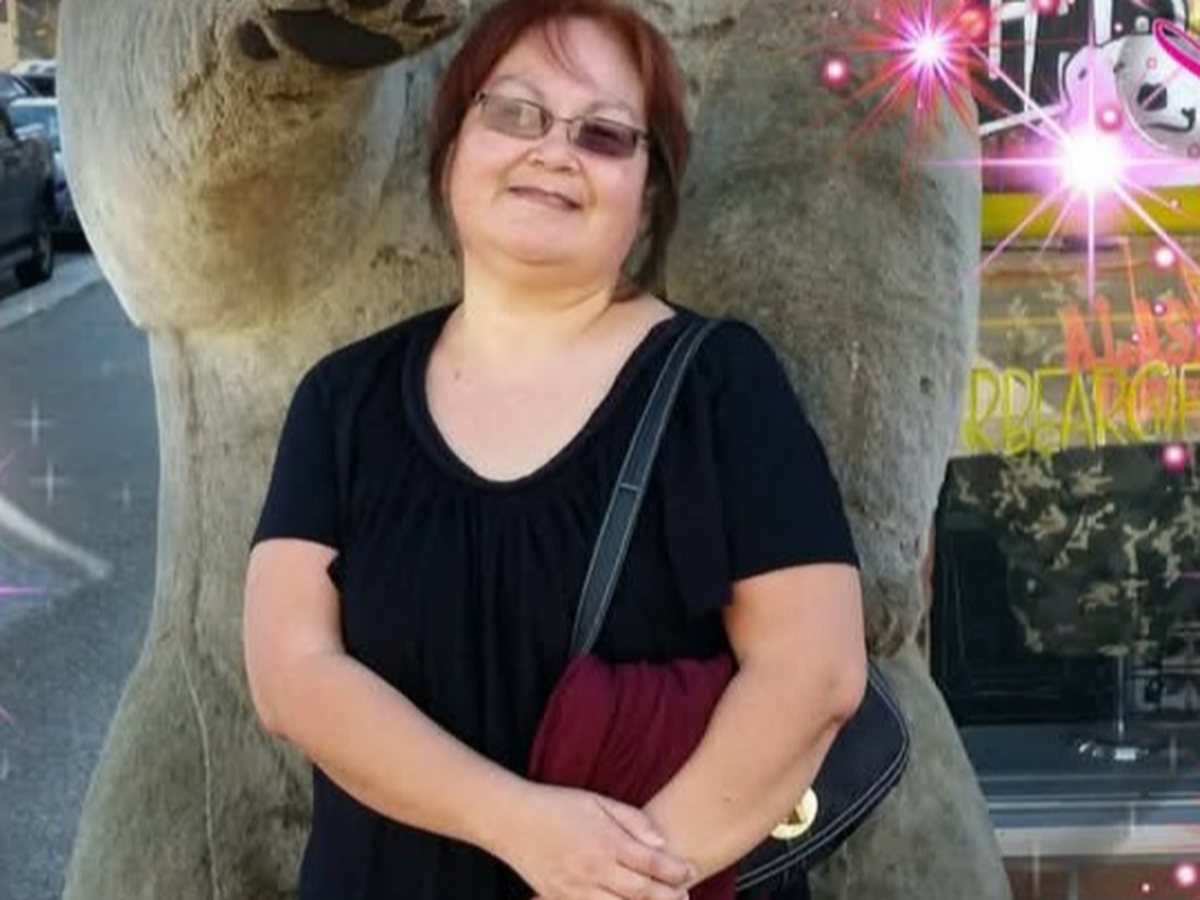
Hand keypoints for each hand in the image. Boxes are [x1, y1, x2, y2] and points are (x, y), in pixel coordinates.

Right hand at [497, 784, 693, 899]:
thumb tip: (662, 842)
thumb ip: (633, 820)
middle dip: (669, 897)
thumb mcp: (597, 801)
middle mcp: (593, 868)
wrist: (511, 820)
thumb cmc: (556, 805)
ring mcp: (576, 888)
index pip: (651, 863)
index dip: (676, 871)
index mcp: (606, 841)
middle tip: (685, 896)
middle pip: (642, 893)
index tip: (691, 871)